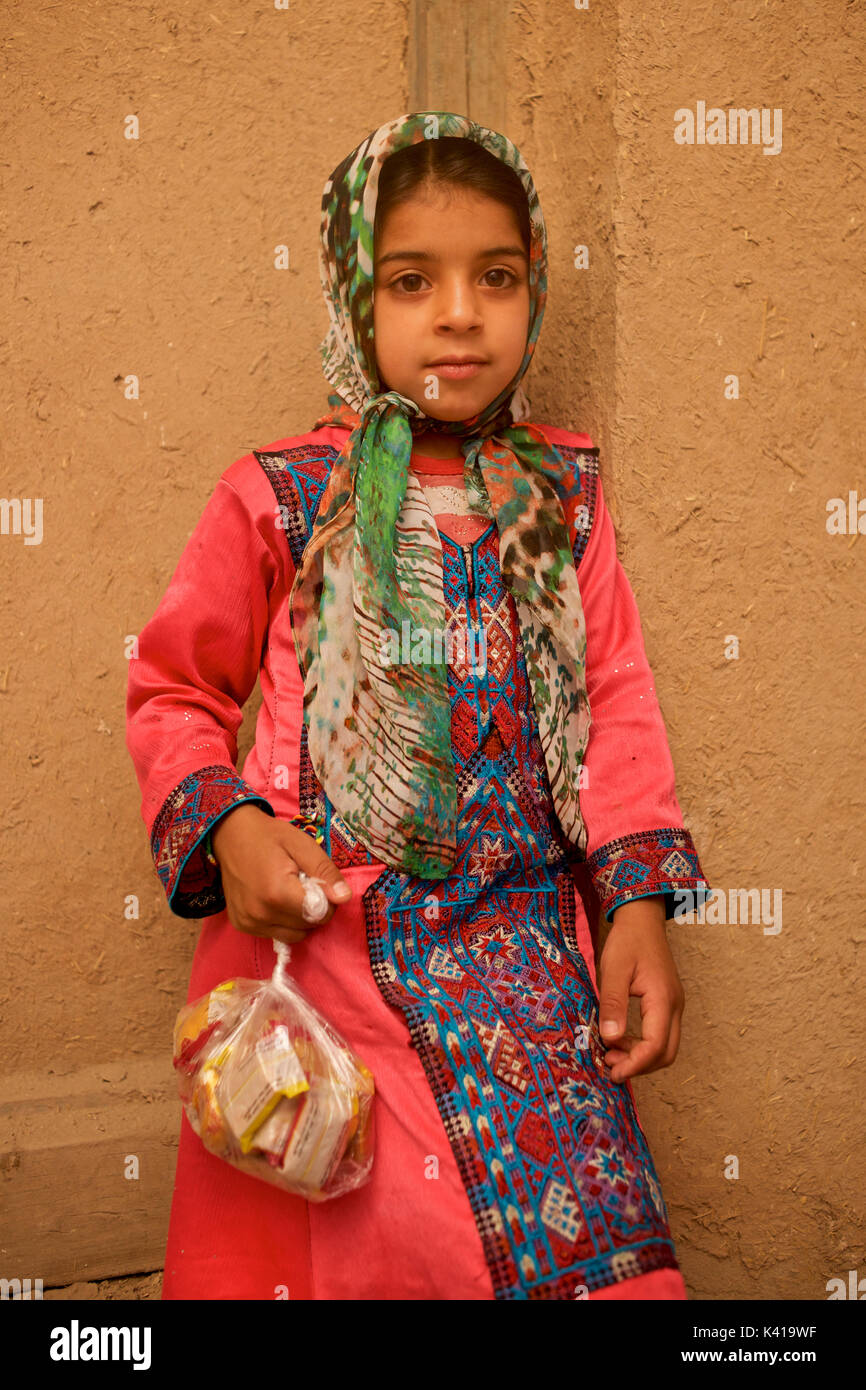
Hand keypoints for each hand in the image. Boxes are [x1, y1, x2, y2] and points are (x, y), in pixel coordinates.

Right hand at [209, 804, 351, 944]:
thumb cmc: (269, 837)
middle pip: (307, 926)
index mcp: (278, 894)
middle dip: (313, 908)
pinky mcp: (241, 926)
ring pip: (293, 935)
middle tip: (301, 883)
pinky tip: (273, 899)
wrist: (230, 835)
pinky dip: (281, 921)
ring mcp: (248, 923)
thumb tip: (344, 898)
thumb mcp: (303, 845)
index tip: (317, 881)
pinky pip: (275, 933)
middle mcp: (260, 914)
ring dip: (298, 918)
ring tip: (287, 891)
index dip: (327, 900)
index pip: (320, 915)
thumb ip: (325, 872)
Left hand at [596, 895, 684, 1082]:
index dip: (635, 1065)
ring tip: (611, 1054)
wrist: (642, 920)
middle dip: (640, 1066)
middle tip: (610, 1067)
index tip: (613, 1073)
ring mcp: (673, 1005)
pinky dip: (642, 1045)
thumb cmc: (628, 941)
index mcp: (663, 1000)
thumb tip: (611, 1039)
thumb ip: (613, 1004)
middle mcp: (674, 1006)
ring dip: (641, 1057)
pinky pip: (661, 1034)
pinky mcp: (667, 1003)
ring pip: (665, 1046)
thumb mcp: (614, 971)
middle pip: (666, 1053)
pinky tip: (620, 1039)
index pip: (655, 1046)